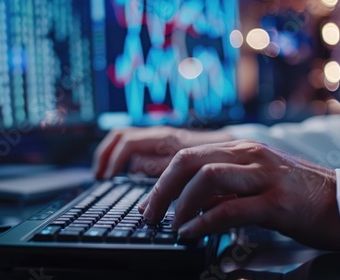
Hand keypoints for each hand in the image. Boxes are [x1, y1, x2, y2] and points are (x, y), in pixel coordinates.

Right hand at [93, 126, 232, 178]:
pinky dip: (123, 155)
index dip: (115, 163)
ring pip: (126, 136)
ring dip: (111, 153)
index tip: (107, 181)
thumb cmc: (222, 164)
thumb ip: (174, 184)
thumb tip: (148, 201)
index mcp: (169, 142)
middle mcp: (163, 136)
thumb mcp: (197, 177)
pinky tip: (124, 171)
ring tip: (104, 173)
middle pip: (122, 137)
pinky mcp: (164, 141)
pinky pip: (135, 142)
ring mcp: (163, 136)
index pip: (129, 146)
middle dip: (106, 156)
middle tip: (100, 177)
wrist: (238, 146)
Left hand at [138, 140, 339, 250]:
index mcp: (242, 150)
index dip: (162, 179)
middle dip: (162, 189)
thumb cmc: (298, 194)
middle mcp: (249, 156)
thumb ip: (225, 187)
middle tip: (151, 214)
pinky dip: (204, 222)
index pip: (188, 155)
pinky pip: (231, 209)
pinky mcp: (278, 202)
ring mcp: (264, 176)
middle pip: (190, 162)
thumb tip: (190, 202)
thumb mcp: (256, 182)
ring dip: (181, 204)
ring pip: (207, 178)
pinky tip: (193, 233)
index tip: (150, 203)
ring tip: (172, 225)